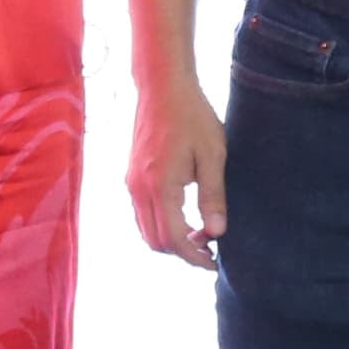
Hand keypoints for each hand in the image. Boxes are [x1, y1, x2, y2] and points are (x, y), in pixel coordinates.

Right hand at [127, 79, 230, 268]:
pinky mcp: (131, 177)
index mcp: (160, 185)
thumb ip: (213, 196)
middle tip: (210, 248)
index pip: (173, 239)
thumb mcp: (213, 155)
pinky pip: (142, 214)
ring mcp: (131, 183)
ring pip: (146, 230)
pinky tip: (184, 215)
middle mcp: (139, 189)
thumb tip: (217, 233)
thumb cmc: (193, 116)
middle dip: (182, 252)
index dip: (194, 256)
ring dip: (171, 239)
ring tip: (200, 233)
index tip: (214, 261)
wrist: (163, 87)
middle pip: (156, 241)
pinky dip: (160, 224)